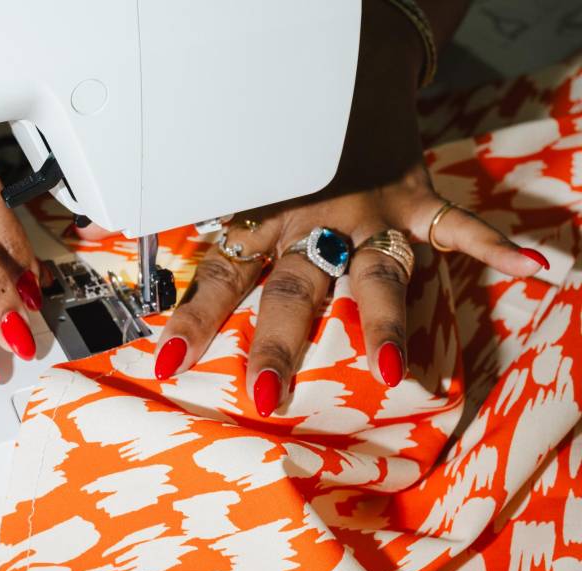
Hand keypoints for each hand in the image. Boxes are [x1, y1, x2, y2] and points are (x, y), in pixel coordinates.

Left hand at [154, 165, 548, 416]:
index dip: (193, 319)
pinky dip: (494, 247)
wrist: (334, 76)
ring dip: (382, 322)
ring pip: (374, 274)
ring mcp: (367, 212)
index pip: (221, 277)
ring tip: (394, 373)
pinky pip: (456, 225)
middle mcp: (311, 222)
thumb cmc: (276, 137)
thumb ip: (204, 215)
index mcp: (262, 218)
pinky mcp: (414, 197)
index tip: (167, 362)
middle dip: (279, 344)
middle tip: (265, 394)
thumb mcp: (235, 174)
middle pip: (294, 291)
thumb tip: (138, 252)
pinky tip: (533, 270)